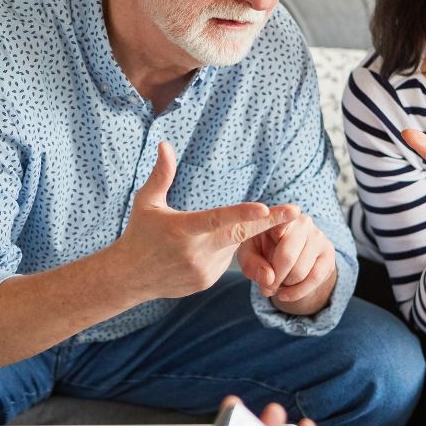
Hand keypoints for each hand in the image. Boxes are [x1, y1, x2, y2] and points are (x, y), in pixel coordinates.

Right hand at [117, 142, 297, 299]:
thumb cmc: (138, 234)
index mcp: (182, 229)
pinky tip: (196, 250)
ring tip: (196, 236)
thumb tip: (165, 144)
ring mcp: (204, 269)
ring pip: (232, 246)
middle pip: (240, 234)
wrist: (130, 277)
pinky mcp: (207, 281)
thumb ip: (161, 175)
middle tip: (295, 211)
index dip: (242, 214)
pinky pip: (225, 260)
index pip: (217, 219)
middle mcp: (196, 252)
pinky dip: (220, 249)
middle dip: (270, 222)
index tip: (264, 208)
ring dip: (229, 234)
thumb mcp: (146, 202)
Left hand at [237, 213, 336, 309]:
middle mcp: (303, 222)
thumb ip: (252, 264)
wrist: (285, 255)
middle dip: (274, 279)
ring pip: (301, 271)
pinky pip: (315, 278)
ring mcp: (319, 237)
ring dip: (285, 286)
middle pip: (287, 257)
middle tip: (265, 289)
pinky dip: (298, 292)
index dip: (280, 223)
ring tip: (275, 287)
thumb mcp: (249, 254)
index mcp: (280, 215)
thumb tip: (268, 278)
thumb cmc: (262, 249)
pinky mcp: (329, 253)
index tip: (276, 232)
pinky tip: (286, 294)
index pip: (282, 218)